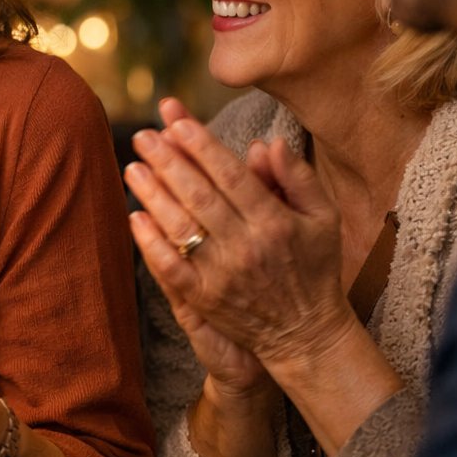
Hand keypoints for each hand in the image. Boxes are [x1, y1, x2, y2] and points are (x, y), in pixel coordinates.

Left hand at [123, 100, 354, 370]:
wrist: (306, 334)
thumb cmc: (315, 267)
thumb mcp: (324, 218)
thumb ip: (298, 178)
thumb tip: (269, 142)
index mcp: (276, 223)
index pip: (232, 176)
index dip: (202, 147)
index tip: (176, 122)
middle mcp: (247, 247)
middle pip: (199, 196)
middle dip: (168, 162)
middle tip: (143, 136)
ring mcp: (222, 275)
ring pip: (180, 227)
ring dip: (153, 195)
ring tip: (132, 167)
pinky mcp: (203, 299)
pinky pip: (169, 267)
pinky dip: (150, 242)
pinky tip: (135, 216)